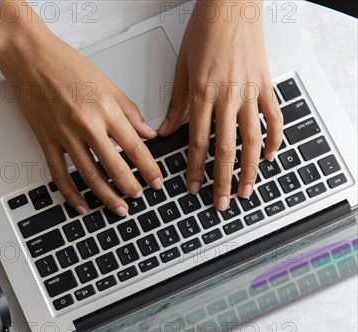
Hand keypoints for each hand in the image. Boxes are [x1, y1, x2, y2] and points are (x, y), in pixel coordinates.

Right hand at [0, 1, 162, 216]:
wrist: (31, 57)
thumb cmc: (66, 64)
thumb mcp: (107, 83)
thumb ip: (129, 111)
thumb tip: (147, 132)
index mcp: (106, 108)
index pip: (135, 147)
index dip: (149, 168)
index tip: (156, 181)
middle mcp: (87, 124)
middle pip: (114, 166)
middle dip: (131, 187)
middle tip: (140, 197)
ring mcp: (65, 135)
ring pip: (89, 175)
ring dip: (106, 196)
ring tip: (119, 208)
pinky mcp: (46, 141)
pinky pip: (60, 174)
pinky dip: (71, 194)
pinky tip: (81, 205)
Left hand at [157, 0, 282, 210]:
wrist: (232, 5)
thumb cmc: (205, 31)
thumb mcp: (181, 68)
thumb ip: (176, 104)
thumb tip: (166, 131)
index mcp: (203, 95)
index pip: (197, 143)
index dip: (194, 169)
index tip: (192, 187)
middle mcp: (228, 98)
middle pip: (226, 149)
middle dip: (223, 180)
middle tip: (221, 203)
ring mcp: (251, 93)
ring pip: (253, 140)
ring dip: (250, 169)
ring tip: (247, 190)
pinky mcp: (267, 85)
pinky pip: (274, 118)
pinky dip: (274, 139)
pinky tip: (269, 157)